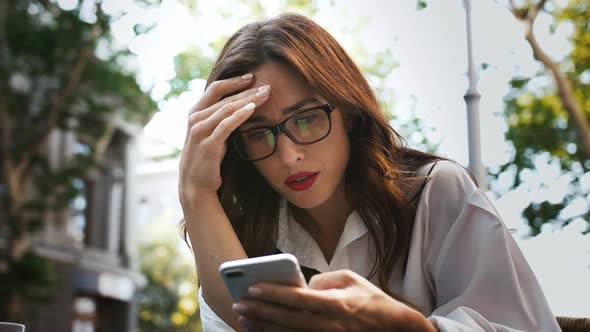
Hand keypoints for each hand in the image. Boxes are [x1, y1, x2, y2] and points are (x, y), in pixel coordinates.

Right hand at [178, 73, 270, 205]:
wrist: (196, 185)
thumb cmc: (208, 158)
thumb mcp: (213, 133)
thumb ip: (222, 118)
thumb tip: (243, 104)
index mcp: (196, 113)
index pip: (216, 88)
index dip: (234, 81)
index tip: (252, 76)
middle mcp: (195, 119)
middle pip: (224, 97)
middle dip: (247, 90)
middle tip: (266, 86)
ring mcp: (200, 131)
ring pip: (226, 109)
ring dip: (247, 100)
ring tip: (265, 94)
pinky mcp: (208, 144)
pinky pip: (226, 125)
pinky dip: (239, 115)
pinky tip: (252, 109)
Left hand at [232, 270, 436, 330]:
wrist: (393, 327)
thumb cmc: (371, 299)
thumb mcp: (350, 278)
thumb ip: (323, 279)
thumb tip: (302, 286)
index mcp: (335, 303)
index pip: (296, 298)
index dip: (272, 293)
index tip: (251, 287)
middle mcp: (329, 324)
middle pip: (286, 319)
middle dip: (260, 311)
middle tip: (239, 304)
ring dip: (263, 327)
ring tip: (245, 319)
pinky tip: (263, 331)